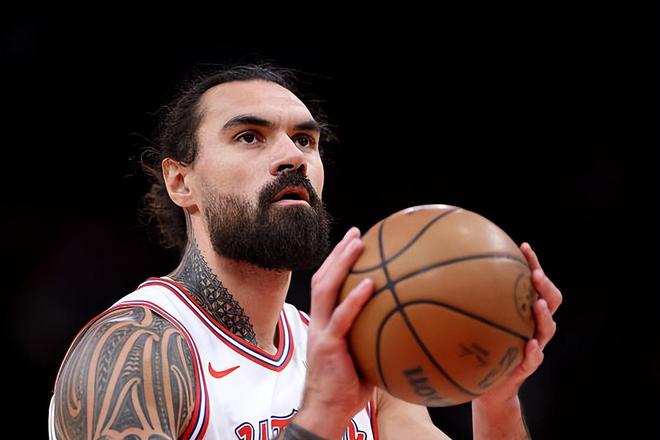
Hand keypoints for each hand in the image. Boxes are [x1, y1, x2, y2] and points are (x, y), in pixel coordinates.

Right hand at [294, 227, 374, 438]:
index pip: (327, 284)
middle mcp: (319, 321)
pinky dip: (354, 299)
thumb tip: (408, 323)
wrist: (326, 409)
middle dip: (338, 253)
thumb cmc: (348, 387)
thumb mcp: (363, 355)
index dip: (337, 261)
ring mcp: (320, 331)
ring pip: (325, 288)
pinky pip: (341, 318)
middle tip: (356, 233)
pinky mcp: (326, 344)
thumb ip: (376, 335)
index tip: (354, 243)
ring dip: (341, 263)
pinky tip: (370, 284)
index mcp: (324, 322)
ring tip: (357, 244)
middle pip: (323, 277)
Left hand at [475, 242, 562, 404]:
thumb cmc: (478, 349)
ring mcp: (534, 345)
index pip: (534, 282)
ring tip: (537, 304)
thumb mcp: (470, 322)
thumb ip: (462, 300)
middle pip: (551, 300)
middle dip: (545, 285)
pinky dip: (534, 351)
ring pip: (548, 328)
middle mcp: (532, 325)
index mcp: (522, 310)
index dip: (533, 263)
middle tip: (535, 274)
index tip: (523, 246)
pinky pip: (534, 359)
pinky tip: (530, 344)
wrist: (487, 388)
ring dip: (544, 315)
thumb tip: (434, 273)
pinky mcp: (527, 367)